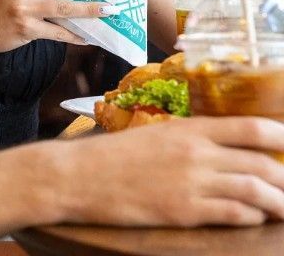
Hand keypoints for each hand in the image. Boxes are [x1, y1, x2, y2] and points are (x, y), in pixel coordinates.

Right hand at [63, 116, 283, 226]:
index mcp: (189, 128)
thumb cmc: (115, 154)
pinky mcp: (185, 211)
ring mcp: (193, 182)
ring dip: (279, 201)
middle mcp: (197, 152)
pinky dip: (253, 216)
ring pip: (256, 190)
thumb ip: (190, 138)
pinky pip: (235, 214)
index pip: (250, 127)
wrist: (81, 175)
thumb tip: (223, 146)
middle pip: (262, 162)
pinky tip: (255, 217)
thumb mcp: (156, 135)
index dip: (281, 135)